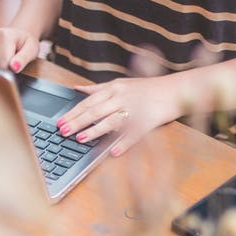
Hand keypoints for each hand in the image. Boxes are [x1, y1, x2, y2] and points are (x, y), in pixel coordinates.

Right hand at [0, 27, 39, 72]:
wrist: (15, 36)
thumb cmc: (24, 44)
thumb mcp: (31, 50)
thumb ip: (24, 58)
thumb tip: (14, 67)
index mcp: (4, 34)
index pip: (4, 63)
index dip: (10, 70)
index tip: (15, 65)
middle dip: (1, 70)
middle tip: (8, 63)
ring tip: (0, 61)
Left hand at [57, 76, 179, 155]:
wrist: (175, 89)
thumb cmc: (147, 89)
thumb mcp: (120, 83)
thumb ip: (97, 88)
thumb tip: (76, 89)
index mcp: (114, 88)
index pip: (88, 102)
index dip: (73, 112)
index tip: (60, 121)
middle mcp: (122, 97)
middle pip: (95, 111)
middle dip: (77, 122)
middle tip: (63, 131)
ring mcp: (134, 109)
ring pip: (111, 121)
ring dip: (94, 131)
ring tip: (80, 139)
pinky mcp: (147, 122)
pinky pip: (134, 134)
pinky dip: (124, 143)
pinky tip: (114, 152)